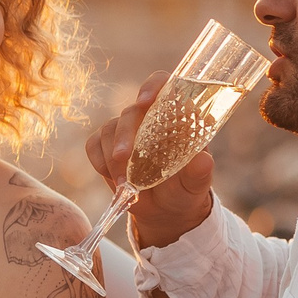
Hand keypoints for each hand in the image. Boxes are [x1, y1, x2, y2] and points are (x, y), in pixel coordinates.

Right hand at [85, 69, 216, 251]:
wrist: (164, 211)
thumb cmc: (185, 190)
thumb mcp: (196, 184)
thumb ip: (199, 172)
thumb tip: (203, 160)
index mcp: (176, 117)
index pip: (165, 86)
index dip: (153, 87)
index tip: (145, 101)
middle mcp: (149, 118)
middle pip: (131, 111)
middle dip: (125, 135)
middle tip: (124, 159)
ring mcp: (126, 130)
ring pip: (109, 129)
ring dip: (112, 157)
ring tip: (125, 184)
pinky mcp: (106, 144)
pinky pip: (94, 145)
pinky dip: (100, 162)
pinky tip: (113, 179)